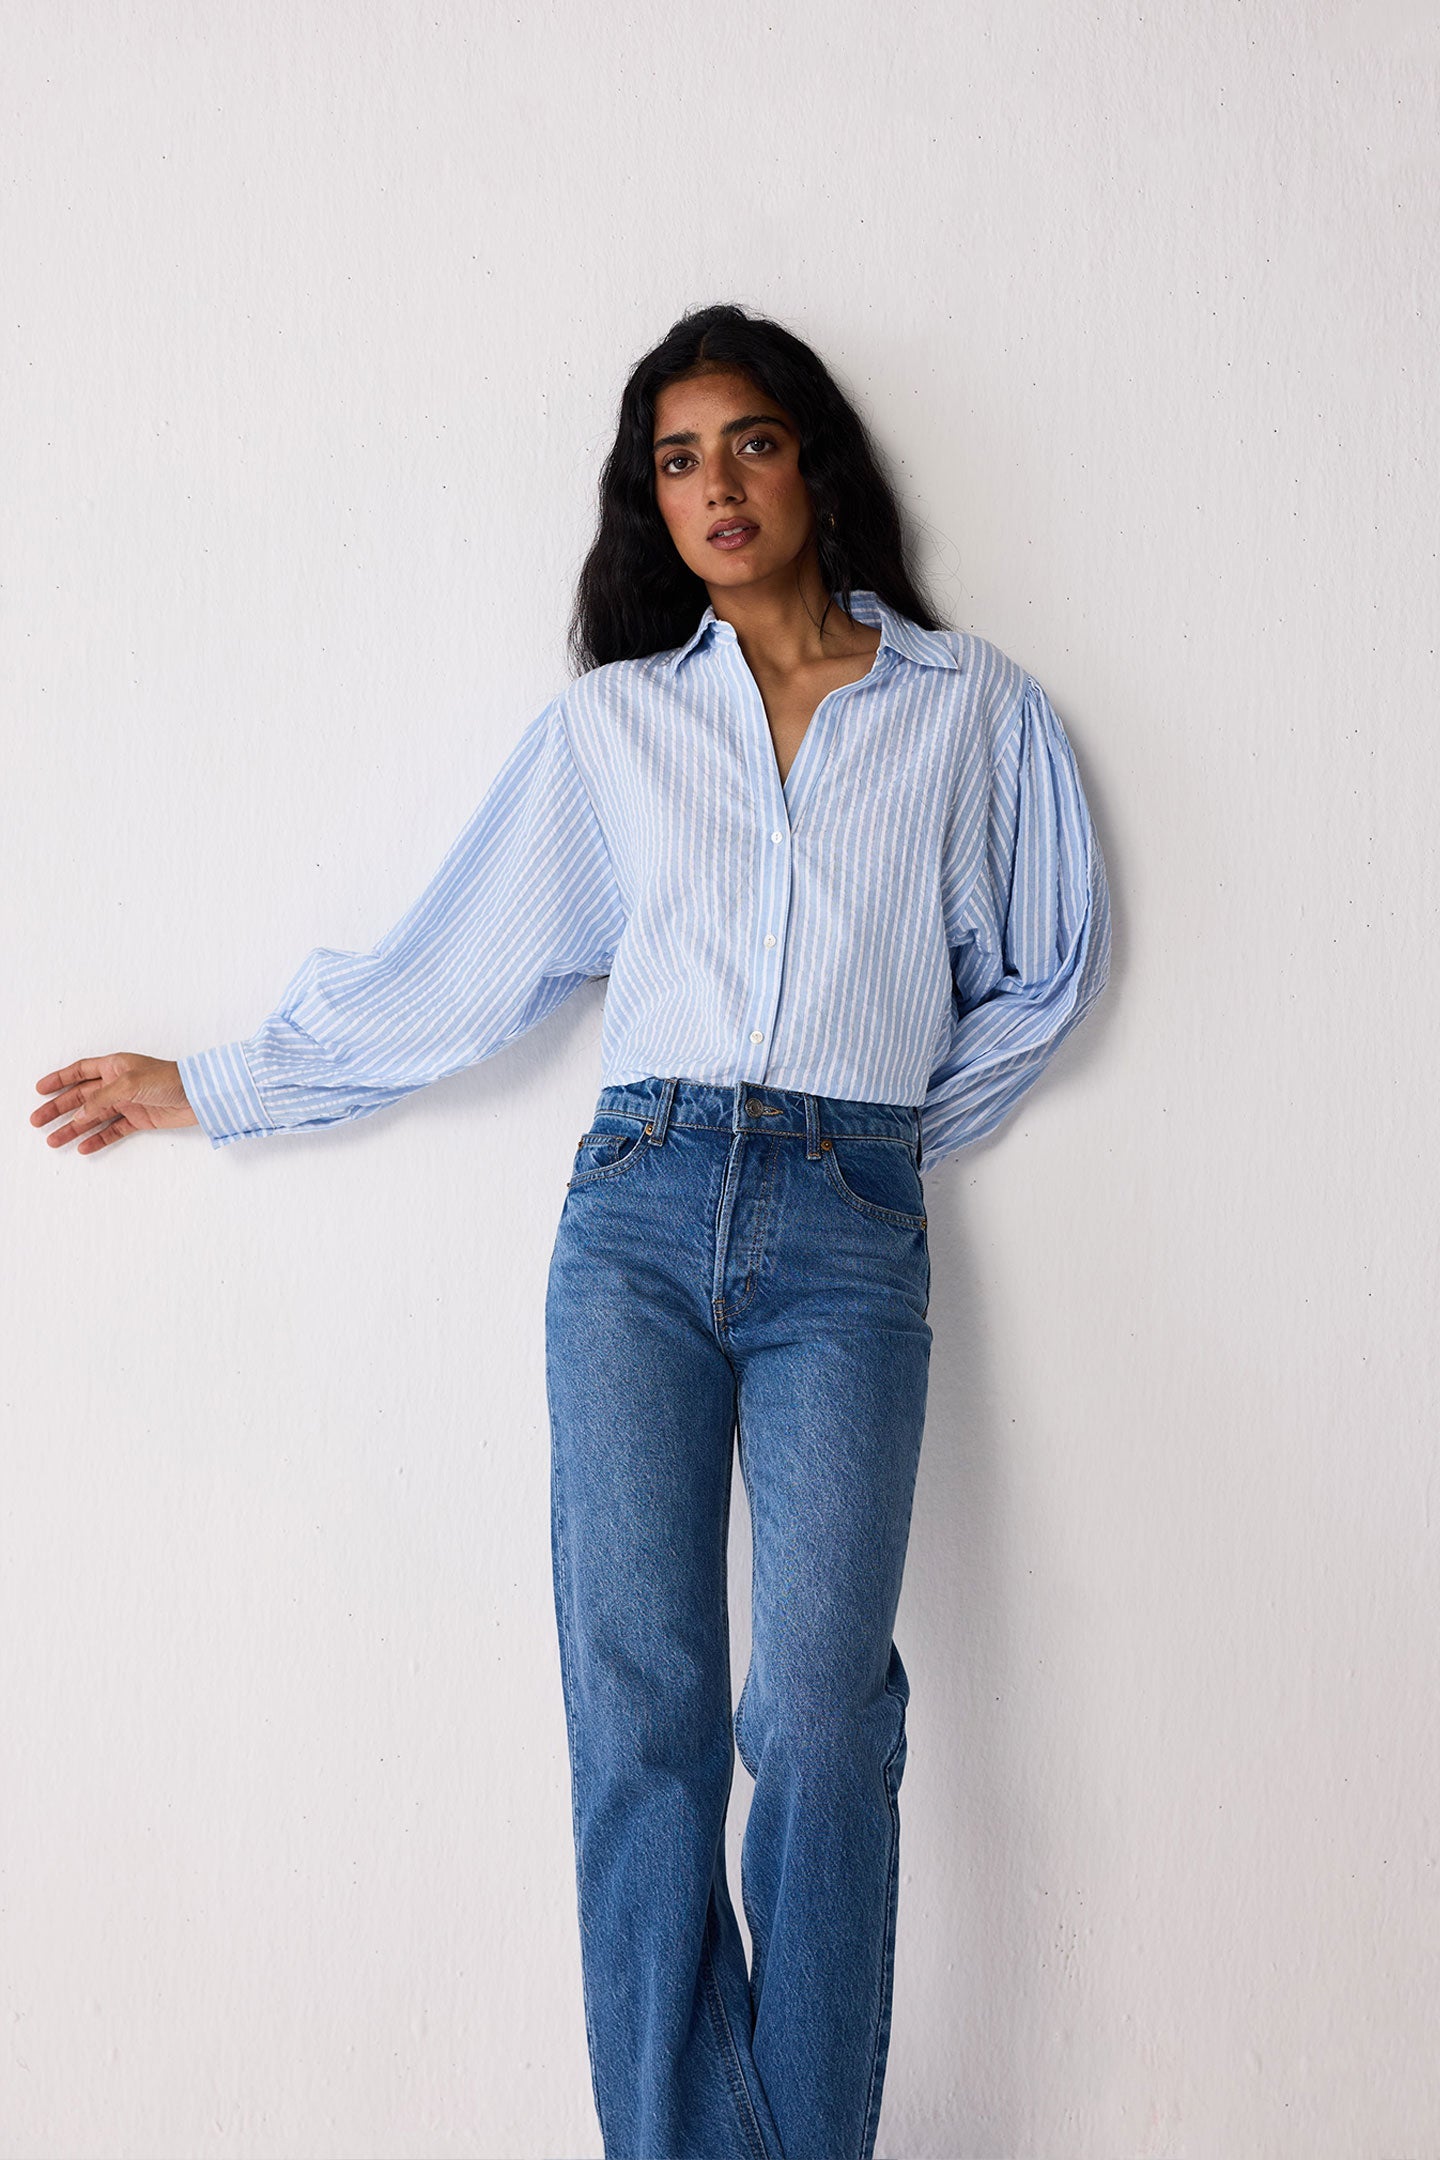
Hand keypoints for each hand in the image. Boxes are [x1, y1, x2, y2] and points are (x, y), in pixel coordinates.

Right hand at [31, 1055, 199, 1154]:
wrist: (200, 1096)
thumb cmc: (169, 1079)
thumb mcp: (129, 1084)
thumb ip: (101, 1099)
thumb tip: (79, 1114)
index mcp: (114, 1066)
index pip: (80, 1071)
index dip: (59, 1079)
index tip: (40, 1090)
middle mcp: (118, 1083)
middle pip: (81, 1096)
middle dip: (58, 1108)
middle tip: (38, 1121)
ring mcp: (129, 1102)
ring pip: (94, 1116)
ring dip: (74, 1127)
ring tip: (54, 1140)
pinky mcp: (141, 1119)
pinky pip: (113, 1129)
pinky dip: (98, 1138)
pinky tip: (83, 1146)